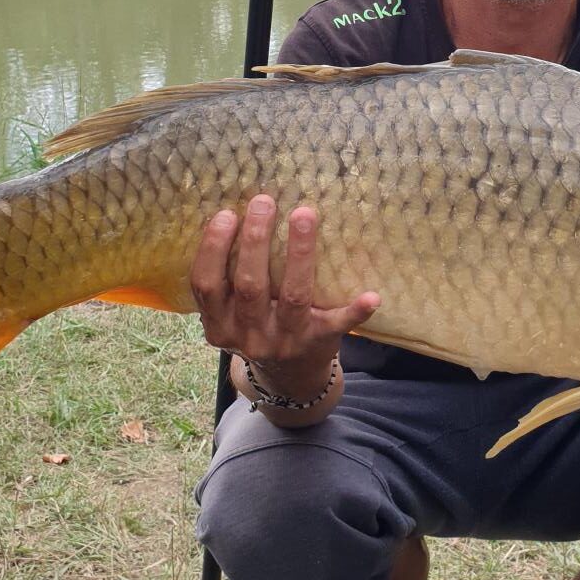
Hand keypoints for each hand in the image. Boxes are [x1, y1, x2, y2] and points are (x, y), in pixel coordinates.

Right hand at [190, 196, 378, 405]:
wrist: (290, 377)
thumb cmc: (259, 325)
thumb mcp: (231, 312)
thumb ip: (228, 278)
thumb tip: (238, 212)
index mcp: (219, 324)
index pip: (207, 285)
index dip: (213, 249)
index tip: (226, 213)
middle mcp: (248, 335)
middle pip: (250, 285)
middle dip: (255, 241)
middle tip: (264, 201)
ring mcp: (285, 341)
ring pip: (292, 296)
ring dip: (299, 253)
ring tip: (303, 215)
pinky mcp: (319, 343)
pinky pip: (337, 326)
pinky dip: (355, 311)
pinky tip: (372, 295)